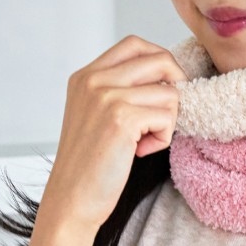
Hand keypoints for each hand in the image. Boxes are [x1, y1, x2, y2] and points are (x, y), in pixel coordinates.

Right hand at [28, 35, 187, 245]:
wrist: (70, 201)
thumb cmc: (90, 159)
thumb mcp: (95, 110)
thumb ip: (120, 86)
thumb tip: (169, 71)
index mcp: (86, 75)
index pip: (135, 44)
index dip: (160, 58)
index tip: (165, 82)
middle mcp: (94, 80)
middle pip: (160, 60)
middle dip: (175, 85)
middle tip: (165, 112)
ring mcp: (107, 96)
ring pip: (170, 91)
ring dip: (168, 119)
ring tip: (145, 138)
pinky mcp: (122, 118)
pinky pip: (167, 116)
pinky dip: (164, 137)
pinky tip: (142, 151)